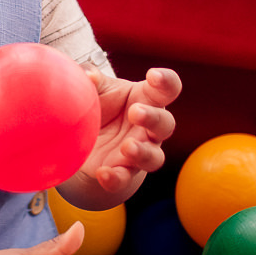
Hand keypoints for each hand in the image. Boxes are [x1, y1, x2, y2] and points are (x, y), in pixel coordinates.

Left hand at [65, 65, 180, 207]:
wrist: (89, 140)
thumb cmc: (103, 105)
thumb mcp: (99, 89)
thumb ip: (94, 81)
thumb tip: (87, 76)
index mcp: (147, 98)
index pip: (168, 88)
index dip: (166, 81)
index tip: (153, 75)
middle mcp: (150, 127)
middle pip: (165, 124)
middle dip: (153, 118)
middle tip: (135, 112)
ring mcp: (140, 151)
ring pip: (154, 157)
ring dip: (142, 152)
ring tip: (127, 146)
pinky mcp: (124, 172)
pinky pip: (124, 178)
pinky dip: (115, 178)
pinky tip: (103, 173)